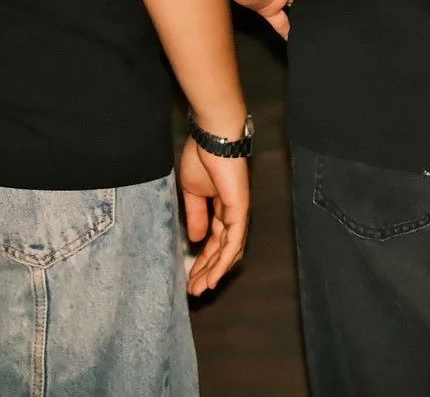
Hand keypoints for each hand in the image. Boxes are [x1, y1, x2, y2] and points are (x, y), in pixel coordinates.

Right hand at [178, 136, 250, 294]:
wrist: (212, 138)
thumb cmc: (202, 157)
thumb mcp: (192, 192)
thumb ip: (196, 216)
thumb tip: (195, 239)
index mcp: (222, 207)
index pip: (214, 240)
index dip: (203, 259)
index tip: (189, 276)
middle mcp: (233, 213)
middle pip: (222, 250)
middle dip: (207, 270)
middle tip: (193, 290)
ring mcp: (239, 212)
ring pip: (229, 251)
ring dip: (214, 271)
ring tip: (199, 288)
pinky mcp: (240, 210)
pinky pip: (234, 241)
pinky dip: (224, 260)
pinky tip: (213, 275)